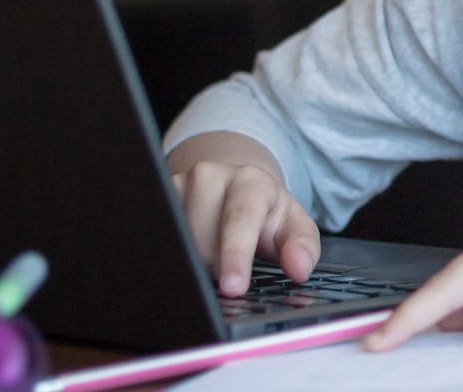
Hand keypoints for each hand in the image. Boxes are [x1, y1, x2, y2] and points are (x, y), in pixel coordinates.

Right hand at [171, 156, 320, 294]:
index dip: (236, 255)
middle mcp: (211, 176)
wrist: (236, 186)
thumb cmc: (267, 213)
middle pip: (205, 243)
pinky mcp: (159, 196)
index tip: (233, 287)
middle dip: (217, 267)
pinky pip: (163, 241)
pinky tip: (191, 249)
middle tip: (233, 264)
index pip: (241, 219)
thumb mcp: (294, 226)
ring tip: (215, 252)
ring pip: (181, 245)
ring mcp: (180, 183)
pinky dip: (179, 255)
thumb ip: (304, 247)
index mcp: (251, 181)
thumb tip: (299, 269)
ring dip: (197, 263)